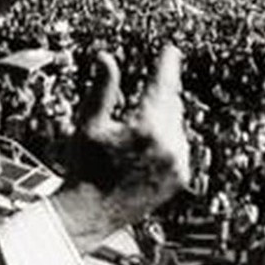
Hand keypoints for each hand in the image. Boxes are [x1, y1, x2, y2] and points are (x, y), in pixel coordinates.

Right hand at [52, 46, 189, 251]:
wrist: (89, 214)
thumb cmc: (84, 168)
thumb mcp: (89, 124)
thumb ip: (102, 89)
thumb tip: (106, 57)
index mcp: (147, 128)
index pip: (162, 86)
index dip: (167, 65)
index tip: (171, 50)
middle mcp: (169, 145)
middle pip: (171, 104)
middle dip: (159, 93)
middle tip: (142, 94)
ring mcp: (178, 164)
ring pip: (176, 125)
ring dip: (162, 118)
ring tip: (134, 131)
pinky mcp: (180, 178)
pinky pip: (179, 147)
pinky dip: (168, 139)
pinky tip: (145, 148)